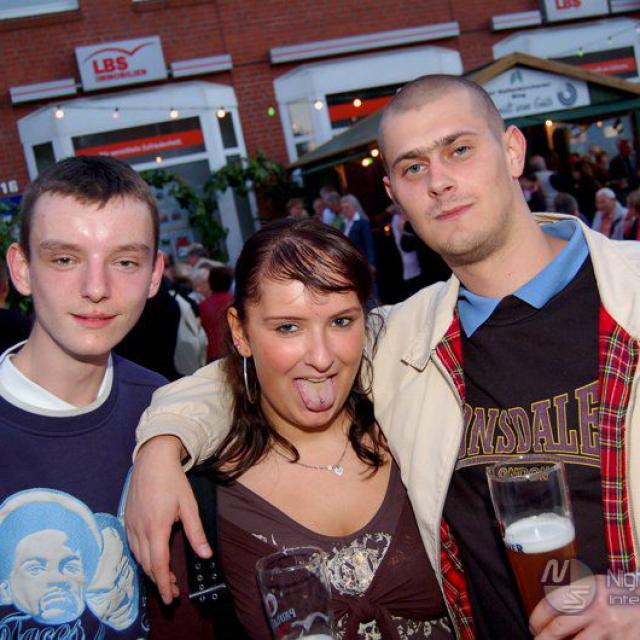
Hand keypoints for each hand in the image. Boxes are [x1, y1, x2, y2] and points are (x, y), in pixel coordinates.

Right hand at [124, 435, 211, 603]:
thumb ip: (196, 532)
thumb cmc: (173, 480)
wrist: (152, 460)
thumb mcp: (189, 505)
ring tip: (165, 577)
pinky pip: (132, 546)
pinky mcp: (127, 519)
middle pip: (147, 565)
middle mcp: (140, 529)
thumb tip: (205, 554)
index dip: (164, 584)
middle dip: (159, 581)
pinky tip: (152, 557)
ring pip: (138, 557)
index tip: (170, 597)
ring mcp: (131, 524)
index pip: (158, 564)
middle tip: (172, 590)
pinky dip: (142, 557)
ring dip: (151, 570)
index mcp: (156, 528)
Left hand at [530, 574, 639, 638]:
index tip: (533, 626)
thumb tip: (550, 614)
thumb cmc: (620, 595)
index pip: (552, 604)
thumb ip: (575, 597)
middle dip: (544, 638)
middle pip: (559, 628)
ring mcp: (610, 630)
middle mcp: (597, 610)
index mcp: (588, 590)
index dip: (537, 618)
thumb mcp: (596, 586)